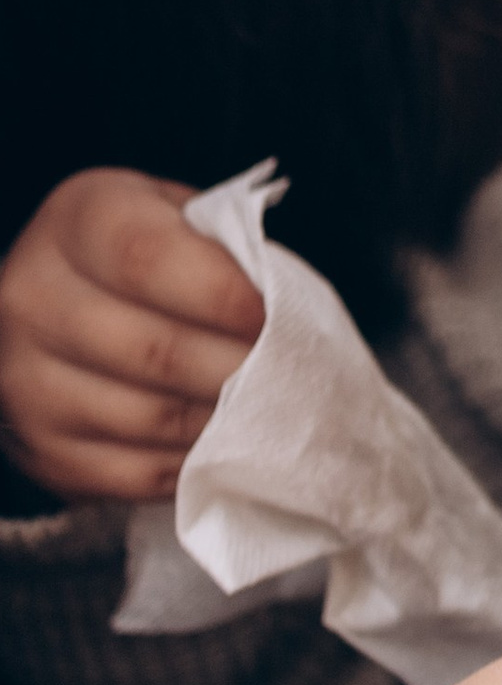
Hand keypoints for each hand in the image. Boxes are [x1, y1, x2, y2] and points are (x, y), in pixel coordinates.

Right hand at [0, 167, 263, 500]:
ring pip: (145, 418)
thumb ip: (223, 245)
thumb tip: (284, 305)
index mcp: (78, 220)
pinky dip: (189, 463)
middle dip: (238, 366)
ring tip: (270, 407)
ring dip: (222, 419)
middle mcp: (31, 300)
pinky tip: (225, 442)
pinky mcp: (37, 448)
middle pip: (152, 350)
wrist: (58, 293)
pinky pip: (127, 472)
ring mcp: (23, 382)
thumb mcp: (177, 212)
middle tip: (292, 371)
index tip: (279, 315)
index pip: (148, 259)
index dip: (224, 294)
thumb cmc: (146, 244)